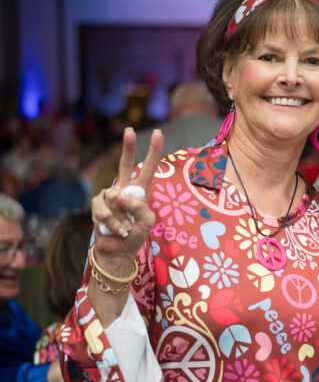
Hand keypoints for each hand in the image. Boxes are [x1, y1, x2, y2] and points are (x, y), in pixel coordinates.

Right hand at [90, 127, 163, 274]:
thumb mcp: (148, 222)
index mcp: (140, 191)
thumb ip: (140, 207)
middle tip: (130, 131)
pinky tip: (117, 230)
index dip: (153, 151)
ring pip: (114, 197)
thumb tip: (121, 194)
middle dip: (128, 147)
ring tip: (125, 228)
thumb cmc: (135, 235)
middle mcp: (124, 189)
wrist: (118, 250)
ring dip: (121, 218)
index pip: (148, 168)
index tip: (158, 133)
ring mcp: (109, 195)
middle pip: (125, 163)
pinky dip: (113, 223)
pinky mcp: (97, 205)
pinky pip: (104, 210)